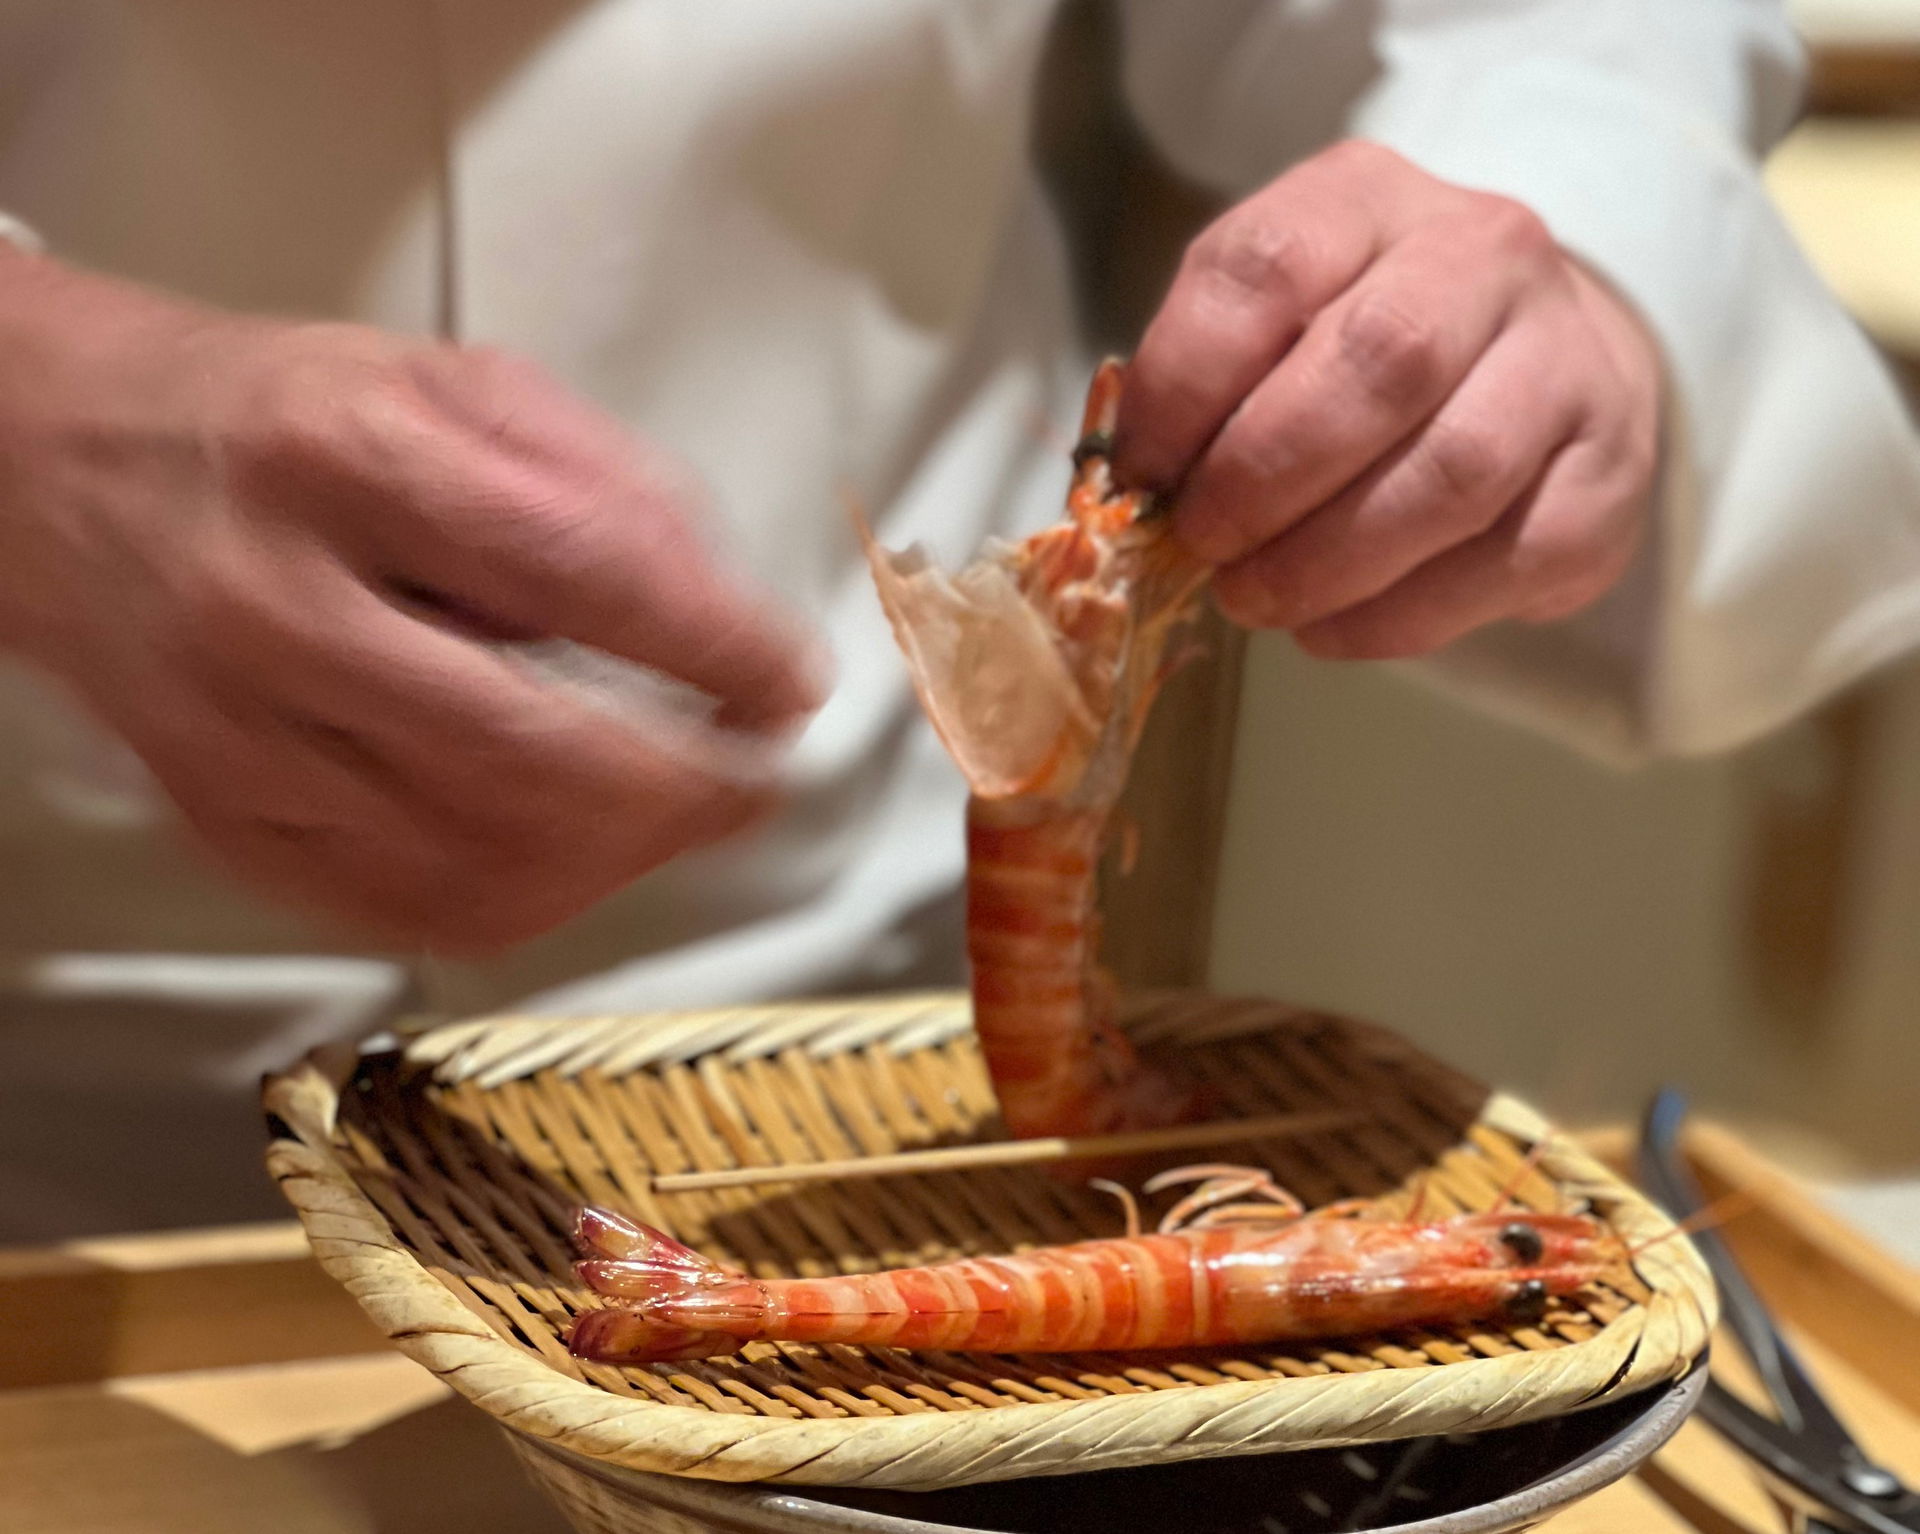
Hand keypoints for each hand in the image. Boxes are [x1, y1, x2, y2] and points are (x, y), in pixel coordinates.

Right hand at [0, 249, 823, 951]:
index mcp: (349, 462)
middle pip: (528, 753)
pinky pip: (409, 912)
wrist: (67, 469)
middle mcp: (279, 608)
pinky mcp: (227, 824)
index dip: (716, 646)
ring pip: (474, 859)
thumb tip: (727, 612)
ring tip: (680, 813)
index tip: (788, 679)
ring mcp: (240, 737)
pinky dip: (530, 901)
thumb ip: (601, 481)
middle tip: (758, 774)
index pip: (579, 572)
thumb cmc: (282, 424)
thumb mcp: (453, 385)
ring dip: (622, 858)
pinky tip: (579, 855)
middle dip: (686, 789)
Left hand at [1114, 140, 1660, 658]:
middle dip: (1264, 479)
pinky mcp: (1605, 476)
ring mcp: (1567, 363)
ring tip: (1257, 599)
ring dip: (1326, 562)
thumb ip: (1204, 382)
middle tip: (1205, 546)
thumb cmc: (1362, 347)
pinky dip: (1394, 616)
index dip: (1185, 385)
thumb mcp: (1275, 320)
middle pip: (1380, 363)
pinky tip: (1330, 625)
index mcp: (1369, 200)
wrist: (1542, 359)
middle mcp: (1487, 256)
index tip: (1141, 477)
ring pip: (1449, 474)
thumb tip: (1132, 493)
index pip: (1267, 268)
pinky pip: (1500, 563)